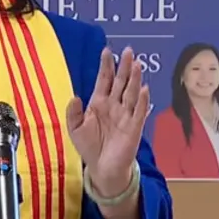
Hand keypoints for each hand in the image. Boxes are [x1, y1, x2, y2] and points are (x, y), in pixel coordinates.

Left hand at [66, 46, 149, 196]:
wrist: (102, 168)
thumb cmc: (89, 147)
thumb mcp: (75, 129)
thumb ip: (73, 113)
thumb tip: (75, 97)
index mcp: (99, 102)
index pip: (104, 80)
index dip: (106, 66)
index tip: (107, 50)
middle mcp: (114, 105)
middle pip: (121, 82)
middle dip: (124, 66)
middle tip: (128, 50)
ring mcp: (125, 115)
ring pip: (132, 93)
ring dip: (135, 79)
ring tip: (137, 64)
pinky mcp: (134, 127)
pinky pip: (139, 112)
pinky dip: (143, 101)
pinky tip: (145, 89)